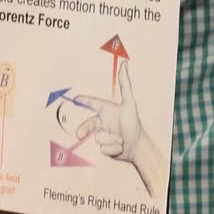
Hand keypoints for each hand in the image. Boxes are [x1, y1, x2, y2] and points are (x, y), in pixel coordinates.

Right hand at [72, 62, 166, 196]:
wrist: (138, 146)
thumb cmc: (134, 123)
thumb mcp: (129, 103)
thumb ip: (125, 85)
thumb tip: (125, 64)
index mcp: (106, 110)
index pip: (92, 103)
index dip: (84, 100)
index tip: (76, 98)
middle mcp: (102, 122)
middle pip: (88, 124)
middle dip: (83, 129)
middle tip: (79, 134)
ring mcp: (102, 135)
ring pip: (98, 138)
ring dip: (111, 140)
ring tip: (121, 139)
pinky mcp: (103, 148)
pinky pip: (102, 149)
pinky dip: (112, 148)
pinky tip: (120, 147)